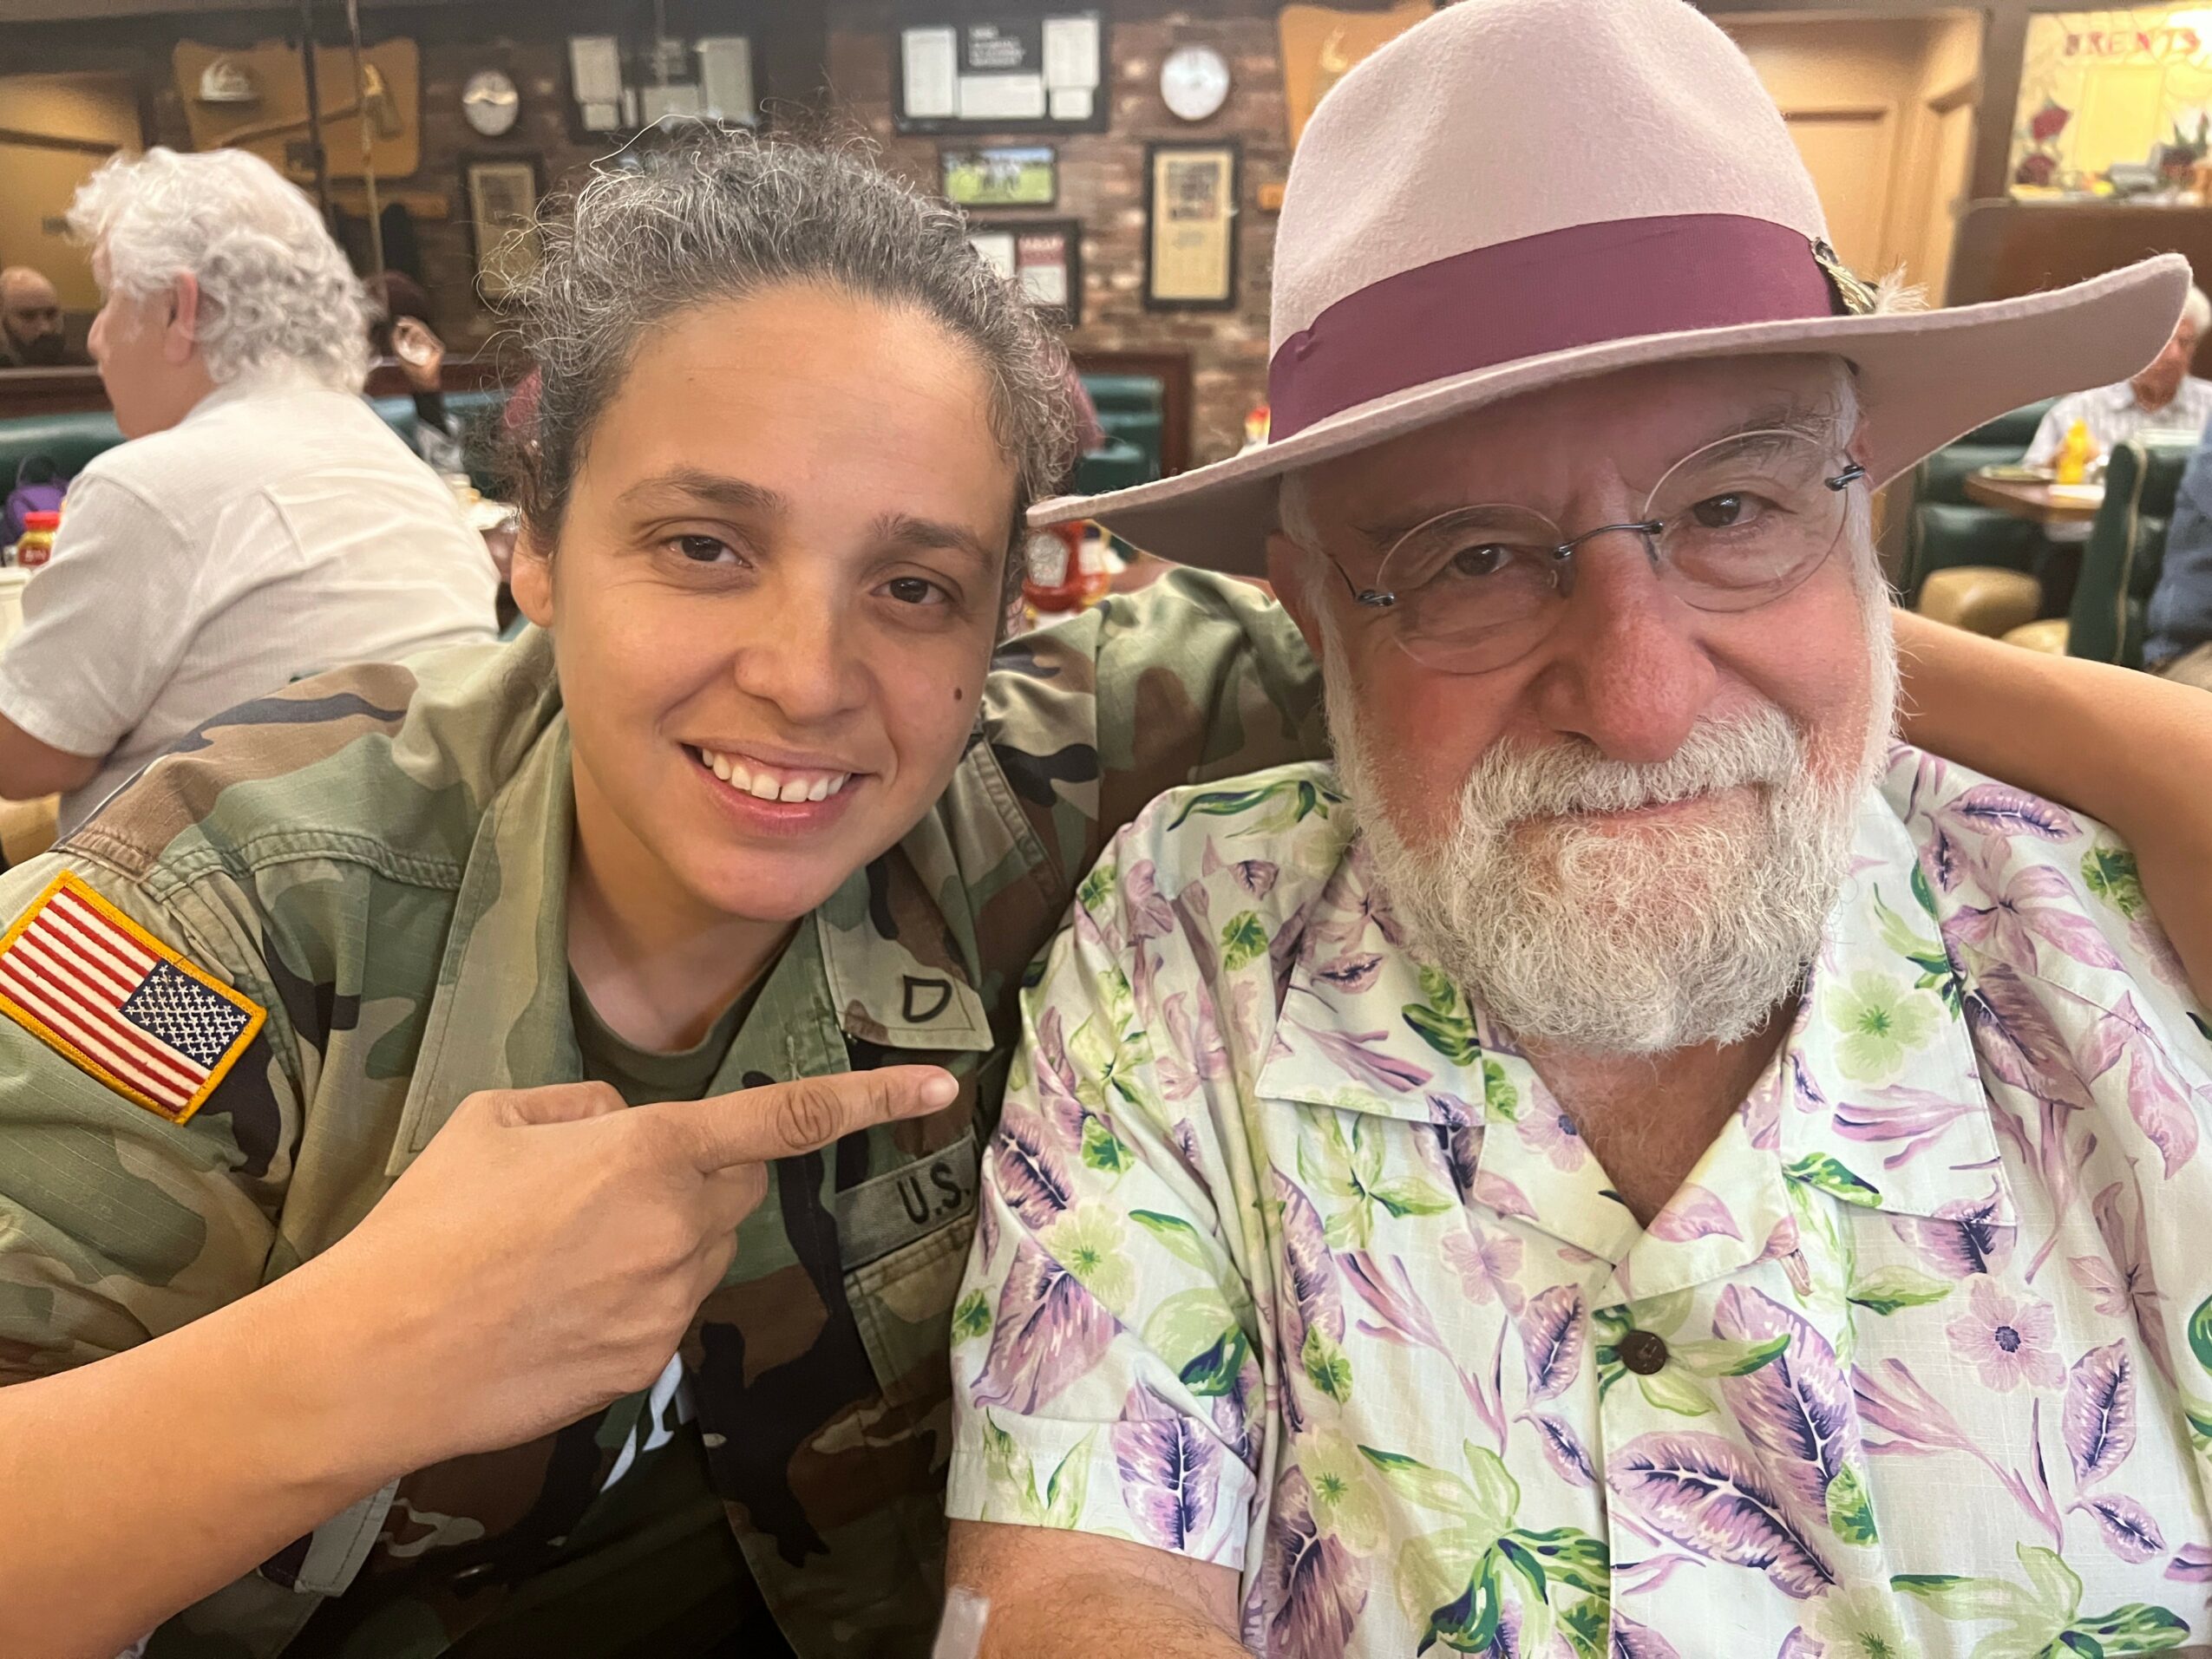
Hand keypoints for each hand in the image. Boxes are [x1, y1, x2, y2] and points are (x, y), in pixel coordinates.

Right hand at [299, 1066, 956, 1471]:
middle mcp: (681, 1227)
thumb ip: (583, 1107)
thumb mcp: (495, 1119)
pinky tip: (555, 1306)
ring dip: (660, 1238)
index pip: (787, 1117)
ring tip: (555, 1256)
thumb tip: (622, 1124)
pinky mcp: (650, 1363)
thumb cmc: (427, 1225)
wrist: (378, 1358)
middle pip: (739, 1185)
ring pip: (702, 1250)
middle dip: (702, 1173)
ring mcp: (671, 1303)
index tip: (939, 1087)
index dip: (870, 1097)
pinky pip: (667, 1308)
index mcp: (652, 1150)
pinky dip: (631, 1295)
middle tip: (604, 1187)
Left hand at [391, 316, 444, 392]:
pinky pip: (428, 339)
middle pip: (421, 326)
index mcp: (423, 341)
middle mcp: (431, 341)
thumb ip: (395, 341)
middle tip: (400, 322)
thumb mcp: (399, 353)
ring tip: (405, 345)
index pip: (417, 327)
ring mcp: (436, 344)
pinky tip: (413, 348)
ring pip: (423, 332)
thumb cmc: (412, 369)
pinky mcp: (439, 348)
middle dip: (410, 323)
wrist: (422, 381)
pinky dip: (419, 342)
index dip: (409, 322)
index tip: (399, 321)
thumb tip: (395, 328)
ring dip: (411, 337)